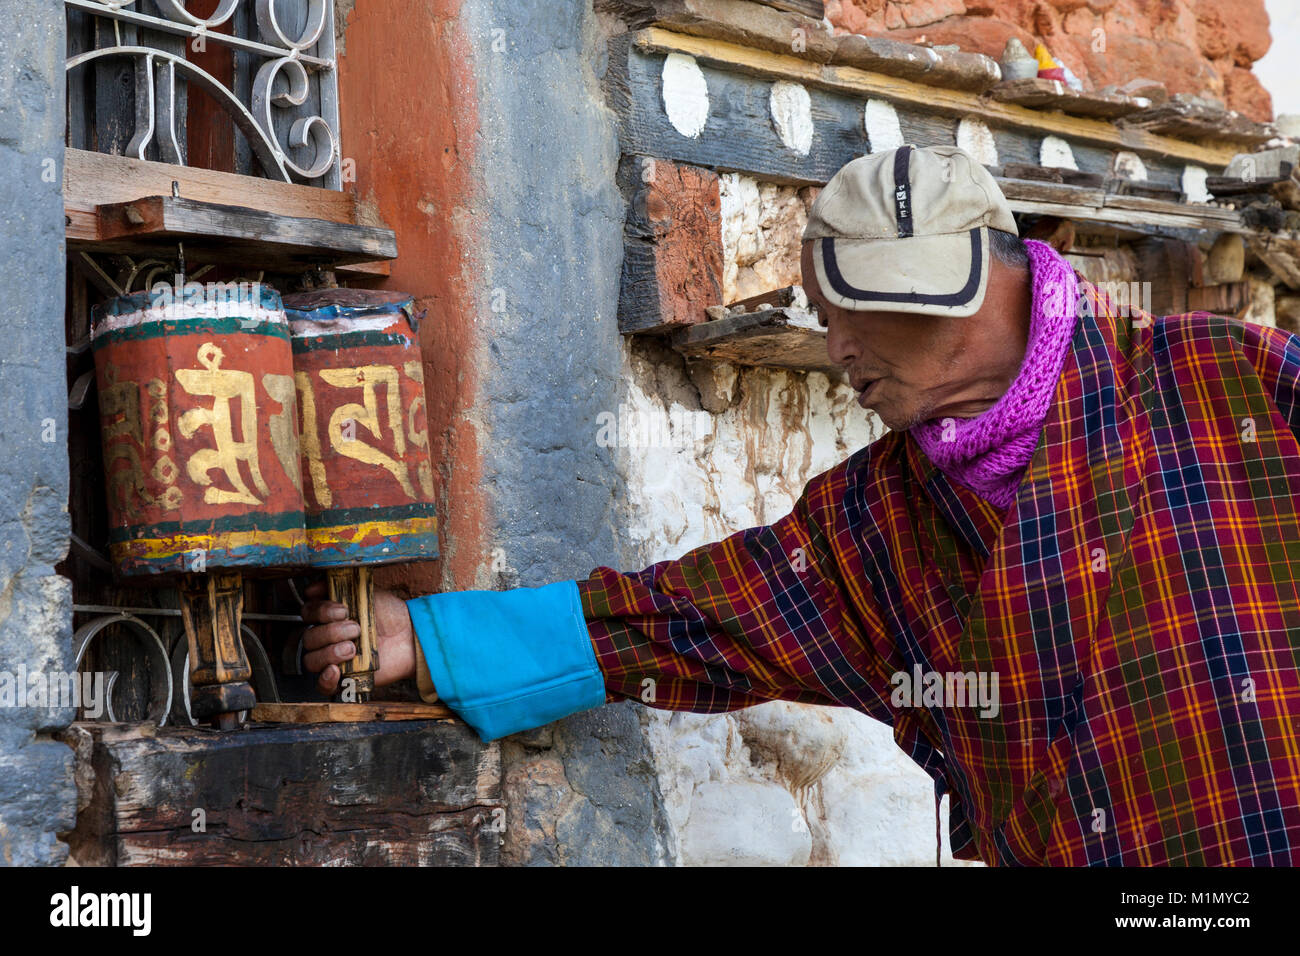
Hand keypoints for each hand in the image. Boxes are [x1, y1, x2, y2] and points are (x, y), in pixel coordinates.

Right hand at [299, 581, 419, 695]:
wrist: (410, 635)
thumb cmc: (390, 615)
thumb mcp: (366, 593)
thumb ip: (340, 587)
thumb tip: (312, 589)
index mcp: (329, 618)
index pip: (307, 614)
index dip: (320, 612)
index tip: (343, 610)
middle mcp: (328, 639)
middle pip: (308, 639)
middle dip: (331, 632)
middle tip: (356, 629)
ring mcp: (334, 660)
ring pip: (311, 660)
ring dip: (330, 653)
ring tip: (353, 648)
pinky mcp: (344, 679)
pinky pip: (322, 686)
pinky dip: (325, 679)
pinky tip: (336, 670)